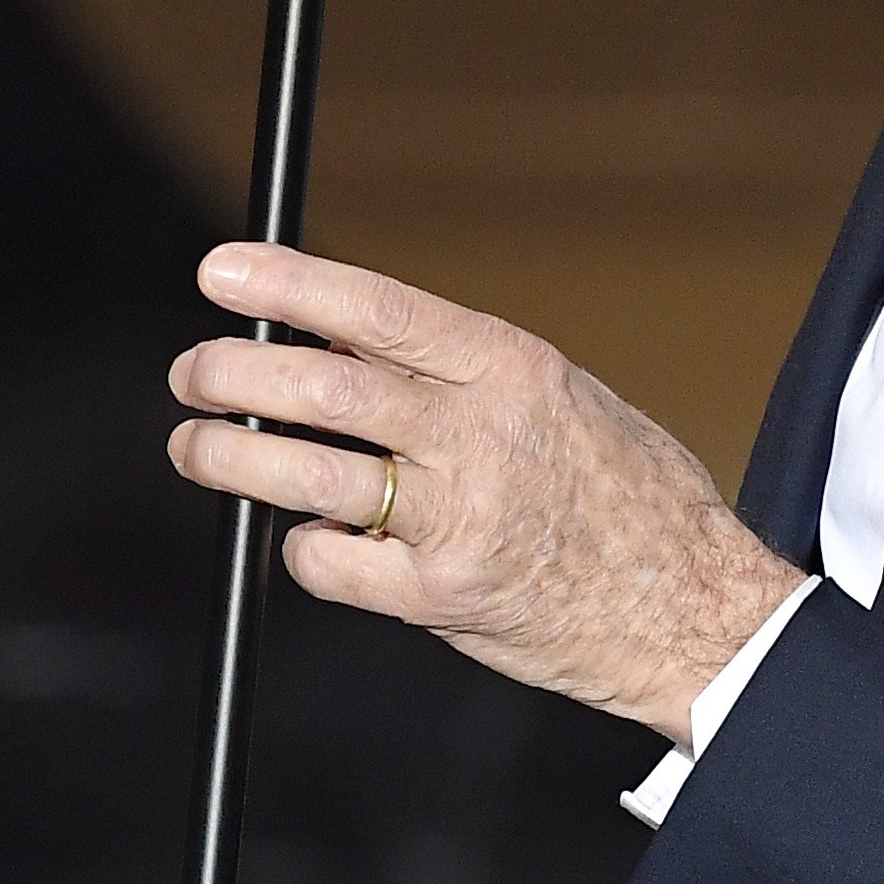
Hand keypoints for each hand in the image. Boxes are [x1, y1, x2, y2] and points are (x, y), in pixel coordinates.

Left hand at [165, 243, 802, 742]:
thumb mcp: (561, 397)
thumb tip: (342, 339)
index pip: (377, 312)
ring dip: (230, 458)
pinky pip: (331, 564)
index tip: (221, 273)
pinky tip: (309, 539)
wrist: (691, 610)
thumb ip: (458, 373)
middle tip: (192, 371)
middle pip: (322, 389)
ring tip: (197, 447)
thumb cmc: (629, 496)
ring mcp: (459, 519)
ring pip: (307, 475)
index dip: (287, 286)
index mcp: (511, 371)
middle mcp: (481, 437)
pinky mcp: (441, 596)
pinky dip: (303, 547)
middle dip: (233, 373)